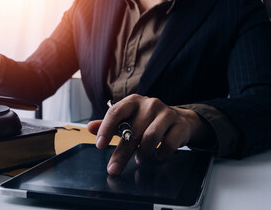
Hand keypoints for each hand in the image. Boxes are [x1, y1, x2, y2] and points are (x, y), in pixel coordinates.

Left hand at [87, 94, 210, 174]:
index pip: (116, 112)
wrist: (179, 120)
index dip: (106, 129)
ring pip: (151, 136)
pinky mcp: (180, 125)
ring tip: (140, 160)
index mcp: (133, 102)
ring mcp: (166, 113)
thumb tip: (89, 127)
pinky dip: (162, 153)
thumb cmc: (148, 121)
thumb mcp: (128, 119)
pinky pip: (169, 143)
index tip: (100, 145)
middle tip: (114, 168)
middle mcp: (149, 104)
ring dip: (143, 153)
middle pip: (132, 130)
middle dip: (121, 153)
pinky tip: (158, 156)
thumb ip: (109, 124)